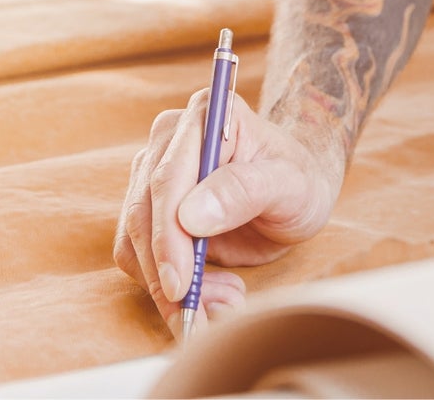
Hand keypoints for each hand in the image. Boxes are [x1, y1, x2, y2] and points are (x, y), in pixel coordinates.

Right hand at [112, 89, 341, 330]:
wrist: (295, 191)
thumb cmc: (299, 180)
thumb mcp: (290, 184)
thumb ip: (245, 191)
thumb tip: (190, 216)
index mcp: (205, 116)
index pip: (169, 179)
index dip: (168, 235)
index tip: (180, 282)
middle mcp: (169, 138)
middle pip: (143, 212)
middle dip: (166, 273)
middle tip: (200, 317)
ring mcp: (152, 172)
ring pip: (134, 239)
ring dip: (166, 286)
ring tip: (219, 307)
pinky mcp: (148, 207)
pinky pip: (139, 254)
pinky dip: (163, 286)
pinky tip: (206, 298)